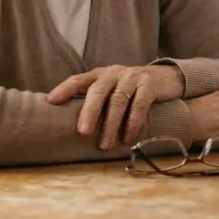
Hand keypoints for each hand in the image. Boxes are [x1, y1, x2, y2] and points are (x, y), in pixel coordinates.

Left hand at [47, 65, 185, 149]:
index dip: (65, 89)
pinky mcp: (150, 85)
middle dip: (89, 112)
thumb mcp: (113, 90)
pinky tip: (127, 138)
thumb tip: (74, 129)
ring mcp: (132, 77)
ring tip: (104, 145)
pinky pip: (139, 105)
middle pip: (98, 91)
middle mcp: (114, 73)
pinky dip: (132, 123)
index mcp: (100, 75)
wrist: (167, 78)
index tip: (51, 101)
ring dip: (110, 125)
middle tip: (83, 133)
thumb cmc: (132, 89)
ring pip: (118, 100)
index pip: (79, 79)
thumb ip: (98, 102)